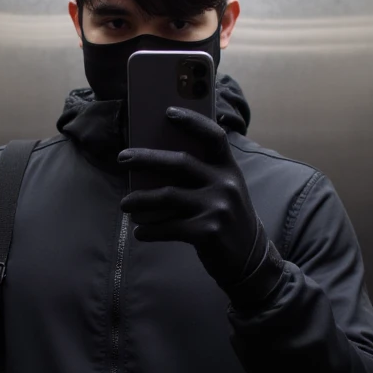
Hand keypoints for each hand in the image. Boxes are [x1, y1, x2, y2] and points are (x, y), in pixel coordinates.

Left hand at [118, 107, 269, 294]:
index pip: (213, 136)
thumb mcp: (224, 194)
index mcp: (229, 170)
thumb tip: (155, 166)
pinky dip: (150, 230)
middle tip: (122, 158)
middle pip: (179, 162)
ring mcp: (217, 208)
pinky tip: (140, 232)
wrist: (250, 260)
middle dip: (146, 158)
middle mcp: (225, 185)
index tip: (168, 112)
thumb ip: (201, 178)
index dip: (192, 121)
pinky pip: (169, 227)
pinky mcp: (207, 232)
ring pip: (167, 196)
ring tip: (125, 204)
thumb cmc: (228, 221)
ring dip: (140, 199)